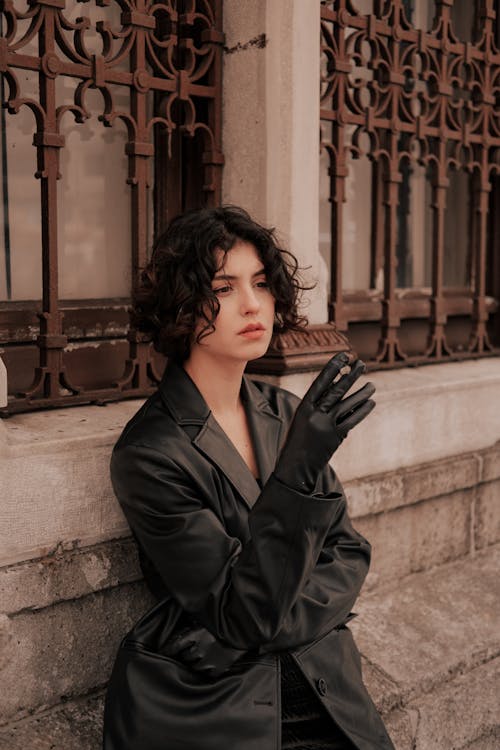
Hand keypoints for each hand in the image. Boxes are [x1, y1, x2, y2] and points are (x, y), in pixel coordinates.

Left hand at [163, 624, 246, 678]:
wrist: (246, 630)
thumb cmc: (224, 623)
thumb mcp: (206, 620)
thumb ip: (193, 625)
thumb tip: (178, 631)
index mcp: (196, 634)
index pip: (175, 645)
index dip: (167, 650)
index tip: (161, 653)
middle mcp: (201, 648)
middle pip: (184, 656)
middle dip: (187, 653)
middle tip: (193, 649)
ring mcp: (209, 661)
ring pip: (193, 667)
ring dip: (196, 662)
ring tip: (204, 655)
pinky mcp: (218, 670)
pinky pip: (205, 674)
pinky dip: (206, 669)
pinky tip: (211, 662)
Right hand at [274, 352, 374, 491]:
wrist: (295, 467)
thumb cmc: (298, 441)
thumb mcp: (303, 419)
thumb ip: (318, 405)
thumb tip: (339, 386)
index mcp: (303, 407)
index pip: (321, 382)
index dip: (333, 367)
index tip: (344, 356)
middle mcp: (314, 415)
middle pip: (336, 390)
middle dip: (351, 376)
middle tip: (362, 364)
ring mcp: (326, 426)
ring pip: (348, 405)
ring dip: (362, 394)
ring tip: (371, 385)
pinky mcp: (336, 437)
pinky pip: (352, 420)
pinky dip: (362, 410)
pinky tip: (370, 403)